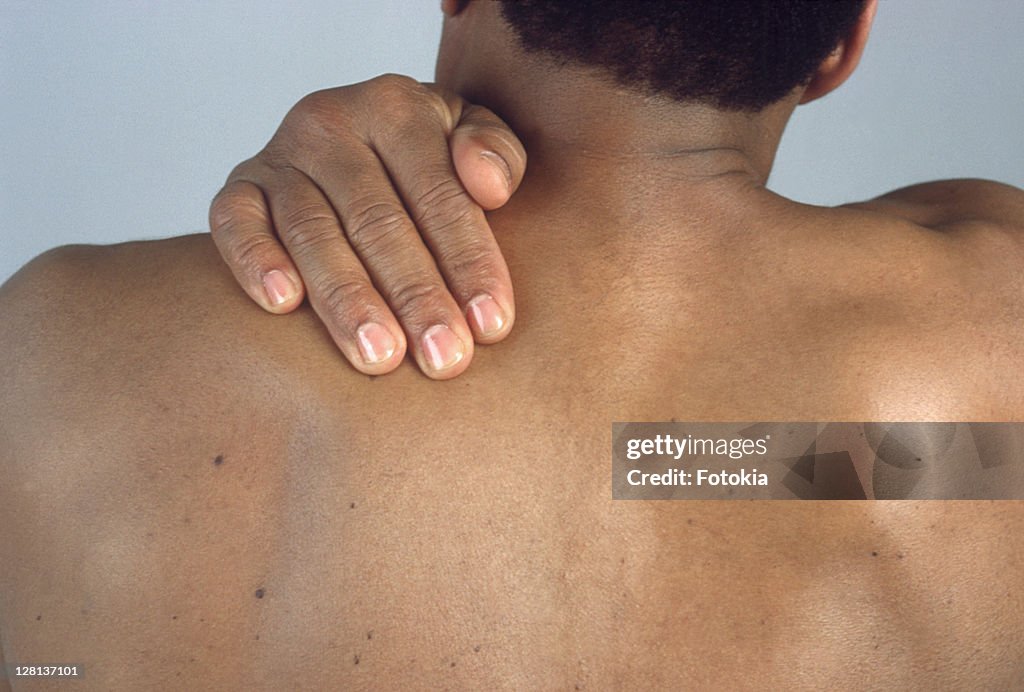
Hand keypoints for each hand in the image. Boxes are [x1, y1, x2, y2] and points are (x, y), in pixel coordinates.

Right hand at [209, 74, 525, 378]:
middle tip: (443, 358)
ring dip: (346, 300)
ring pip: (312, 232)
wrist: (356, 147)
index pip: (440, 194)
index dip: (468, 262)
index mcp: (397, 108)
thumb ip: (497, 153)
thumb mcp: (471, 139)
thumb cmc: (429, 160)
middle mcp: (331, 124)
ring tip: (380, 357)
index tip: (489, 326)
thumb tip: (490, 186)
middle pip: (377, 220)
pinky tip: (284, 304)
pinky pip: (235, 223)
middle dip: (415, 296)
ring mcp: (279, 157)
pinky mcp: (237, 189)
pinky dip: (255, 259)